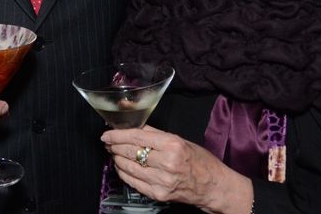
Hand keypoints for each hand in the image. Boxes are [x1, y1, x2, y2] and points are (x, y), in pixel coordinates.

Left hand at [101, 125, 252, 213]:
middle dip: (114, 146)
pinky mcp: (158, 194)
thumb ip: (155, 134)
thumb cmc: (199, 161)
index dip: (117, 135)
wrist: (213, 186)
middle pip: (130, 152)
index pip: (136, 137)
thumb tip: (133, 126)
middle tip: (108, 142)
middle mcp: (166, 163)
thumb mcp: (179, 140)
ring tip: (114, 153)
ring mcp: (161, 181)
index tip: (107, 134)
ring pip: (129, 167)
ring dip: (117, 159)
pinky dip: (124, 173)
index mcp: (172, 145)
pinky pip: (134, 182)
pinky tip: (122, 167)